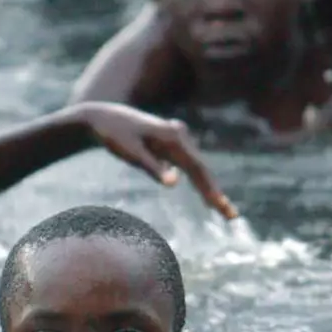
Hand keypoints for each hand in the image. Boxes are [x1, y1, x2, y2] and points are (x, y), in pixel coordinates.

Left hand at [75, 103, 237, 217]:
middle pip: (202, 168)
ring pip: (196, 166)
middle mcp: (180, 134)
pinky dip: (197, 178)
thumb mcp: (131, 153)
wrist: (100, 115)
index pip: (198, 169)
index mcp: (173, 138)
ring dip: (208, 187)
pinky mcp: (171, 141)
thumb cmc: (113, 135)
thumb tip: (174, 184)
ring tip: (220, 207)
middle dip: (215, 192)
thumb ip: (152, 168)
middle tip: (231, 215)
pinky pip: (188, 163)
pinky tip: (203, 192)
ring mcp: (176, 136)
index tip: (221, 207)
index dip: (211, 189)